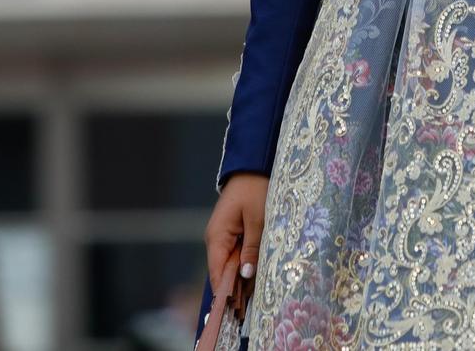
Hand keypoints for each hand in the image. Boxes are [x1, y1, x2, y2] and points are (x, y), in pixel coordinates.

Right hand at [200, 173, 268, 346]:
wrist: (254, 166)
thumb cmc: (256, 189)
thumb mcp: (259, 219)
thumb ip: (252, 248)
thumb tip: (245, 276)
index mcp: (216, 237)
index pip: (218, 273)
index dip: (226, 292)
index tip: (238, 308)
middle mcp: (215, 239)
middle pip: (224, 271)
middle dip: (237, 286)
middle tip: (252, 302)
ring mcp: (223, 236)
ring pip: (231, 263)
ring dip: (243, 275)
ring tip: (257, 290)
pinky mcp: (232, 232)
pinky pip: (236, 253)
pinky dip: (245, 262)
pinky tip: (257, 271)